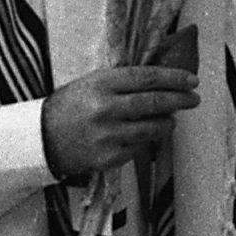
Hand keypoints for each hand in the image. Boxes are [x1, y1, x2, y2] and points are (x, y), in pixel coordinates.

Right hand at [40, 63, 199, 179]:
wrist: (41, 138)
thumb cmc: (70, 106)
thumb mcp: (92, 83)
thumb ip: (123, 82)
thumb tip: (163, 81)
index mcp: (101, 84)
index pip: (147, 78)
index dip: (173, 78)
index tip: (191, 80)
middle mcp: (105, 108)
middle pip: (155, 102)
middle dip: (180, 100)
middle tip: (194, 99)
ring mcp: (108, 135)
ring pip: (152, 128)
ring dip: (167, 123)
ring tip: (171, 119)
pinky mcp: (109, 157)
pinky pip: (140, 148)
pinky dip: (147, 141)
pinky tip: (146, 135)